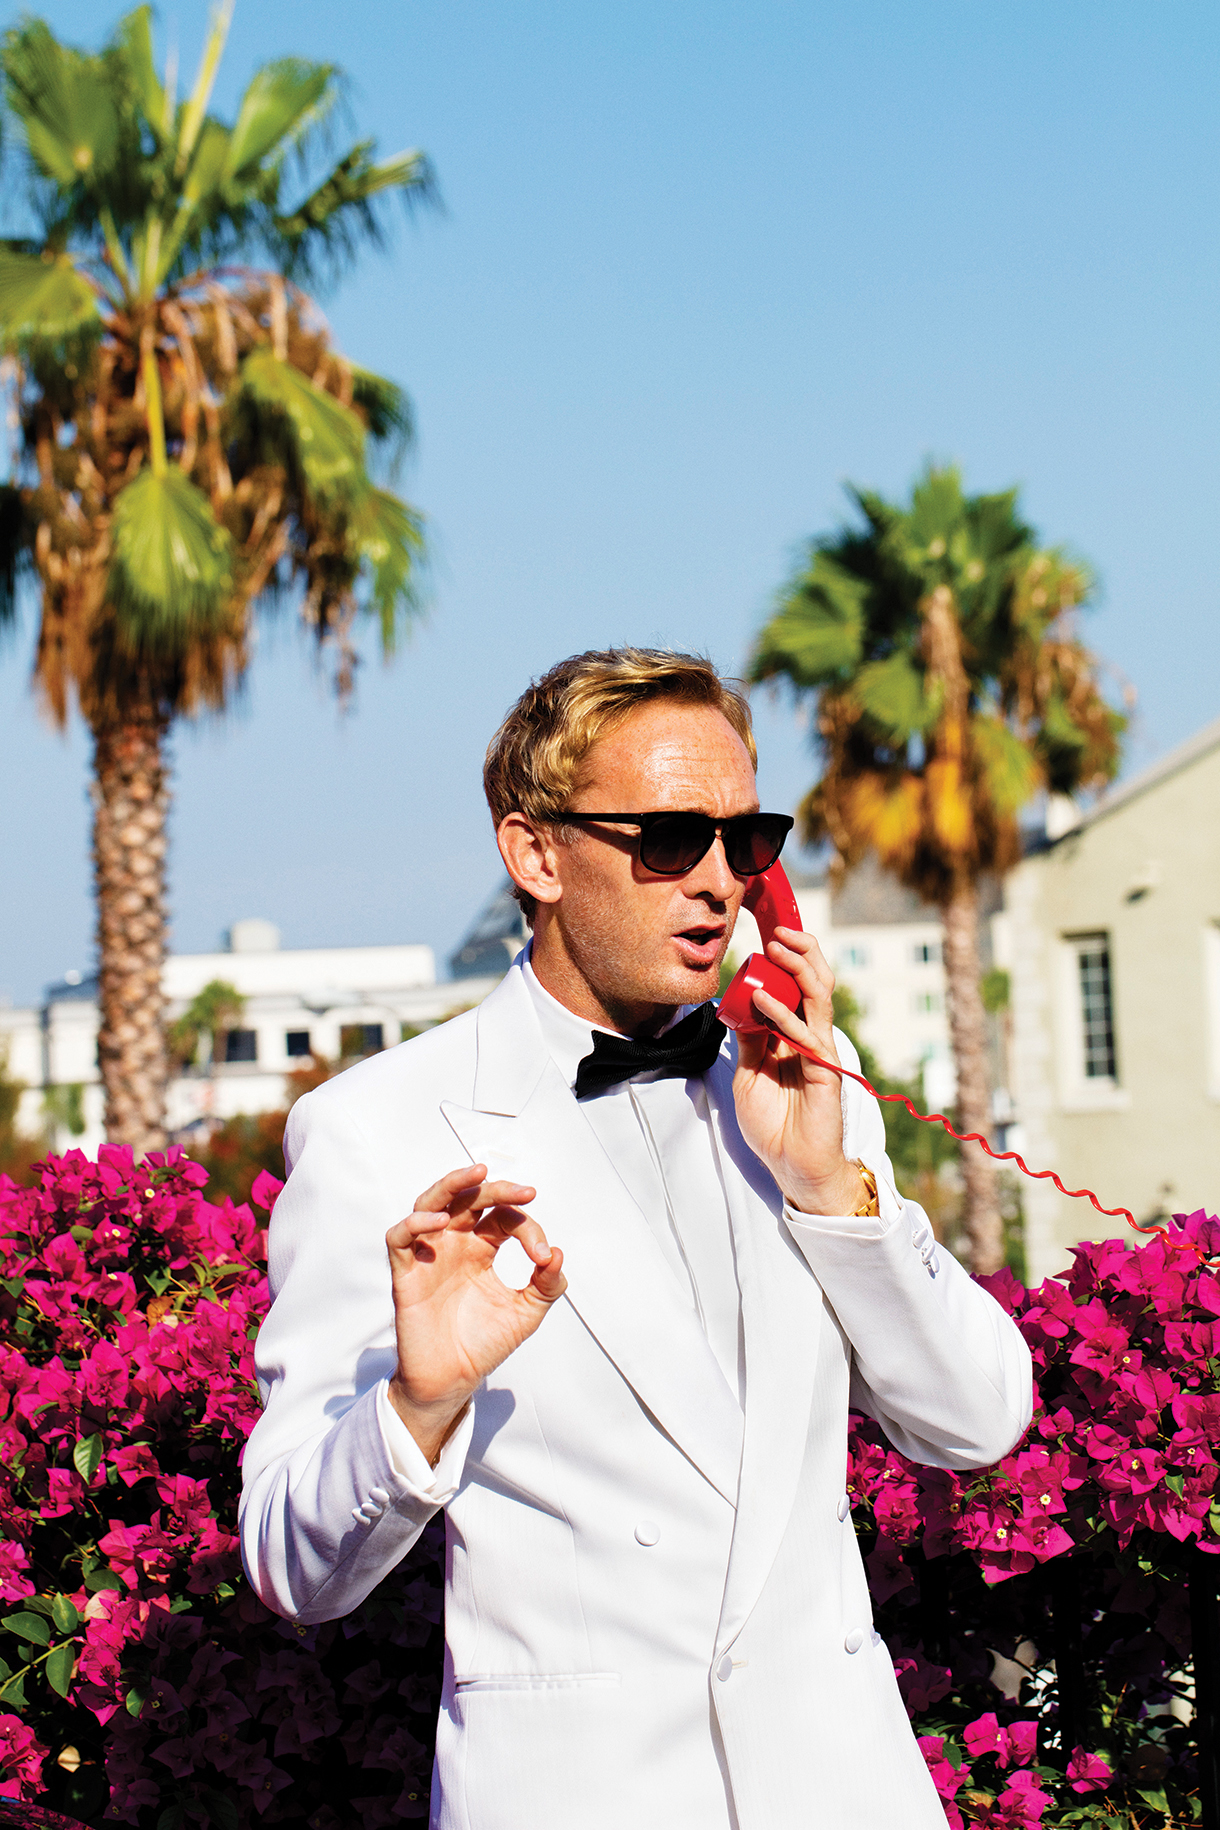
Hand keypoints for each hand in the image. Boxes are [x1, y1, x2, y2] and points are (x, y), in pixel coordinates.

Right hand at [386, 1165, 566, 1461]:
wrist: (452, 1382)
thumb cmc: (484, 1345)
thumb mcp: (526, 1314)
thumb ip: (546, 1285)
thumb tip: (557, 1253)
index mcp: (481, 1250)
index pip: (502, 1218)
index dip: (528, 1228)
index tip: (544, 1255)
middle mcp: (454, 1245)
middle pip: (468, 1199)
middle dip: (496, 1189)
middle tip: (525, 1192)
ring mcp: (428, 1256)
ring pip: (430, 1203)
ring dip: (452, 1185)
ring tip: (478, 1175)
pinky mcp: (405, 1274)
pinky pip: (399, 1237)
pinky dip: (415, 1223)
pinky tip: (438, 1222)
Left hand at [731, 927, 868, 1216]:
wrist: (793, 1167)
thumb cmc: (774, 1125)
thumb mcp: (749, 1075)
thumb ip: (749, 1041)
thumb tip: (739, 1004)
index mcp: (793, 1035)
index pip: (794, 986)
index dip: (784, 960)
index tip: (763, 937)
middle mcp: (810, 1036)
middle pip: (813, 982)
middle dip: (799, 951)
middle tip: (777, 930)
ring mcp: (819, 1050)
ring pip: (819, 996)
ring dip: (799, 967)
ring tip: (776, 945)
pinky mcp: (824, 1069)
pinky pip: (807, 1033)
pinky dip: (784, 1013)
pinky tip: (764, 999)